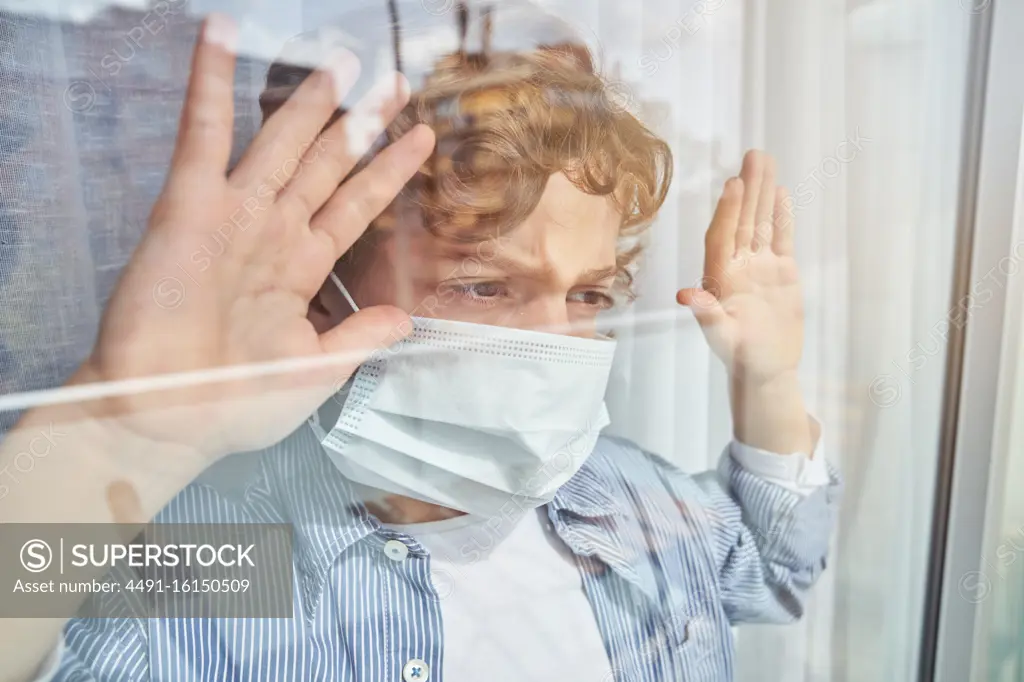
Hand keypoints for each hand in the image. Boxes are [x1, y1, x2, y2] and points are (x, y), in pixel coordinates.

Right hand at [81, 14, 434, 459]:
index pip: (356, 205)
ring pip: (279, 143)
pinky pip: (201, 136)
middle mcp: (274, 232)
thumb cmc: (235, 402)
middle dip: (361, 123)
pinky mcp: (189, 207)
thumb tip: (405, 319)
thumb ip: (359, 337)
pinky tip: (220, 37)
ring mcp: (234, 215)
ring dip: (308, 103)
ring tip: (341, 61)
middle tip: (395, 83)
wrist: (168, 417)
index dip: (389, 170)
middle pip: (327, 164)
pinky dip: (208, 85)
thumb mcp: (316, 372)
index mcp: (302, 267)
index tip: (423, 139)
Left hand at [677, 150, 812, 453]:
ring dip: (763, 193)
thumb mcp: (722, 338)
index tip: (732, 184)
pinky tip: (780, 193)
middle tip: (753, 154)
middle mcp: (738, 267)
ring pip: (761, 223)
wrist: (766, 370)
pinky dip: (781, 216)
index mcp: (720, 279)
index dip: (727, 211)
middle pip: (742, 220)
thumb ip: (707, 315)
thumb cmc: (740, 357)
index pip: (723, 238)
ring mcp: (760, 267)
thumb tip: (685, 296)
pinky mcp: (781, 273)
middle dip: (748, 188)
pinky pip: (781, 238)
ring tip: (766, 161)